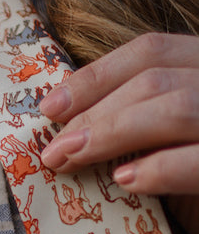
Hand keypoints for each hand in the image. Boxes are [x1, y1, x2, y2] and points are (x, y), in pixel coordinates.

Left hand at [38, 32, 198, 233]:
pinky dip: (159, 168)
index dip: (96, 76)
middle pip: (155, 80)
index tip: (50, 108)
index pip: (151, 52)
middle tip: (53, 151)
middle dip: (94, 114)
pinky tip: (124, 181)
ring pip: (175, 108)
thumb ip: (135, 120)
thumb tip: (67, 125)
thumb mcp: (168, 139)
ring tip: (72, 162)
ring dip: (112, 135)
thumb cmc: (196, 176)